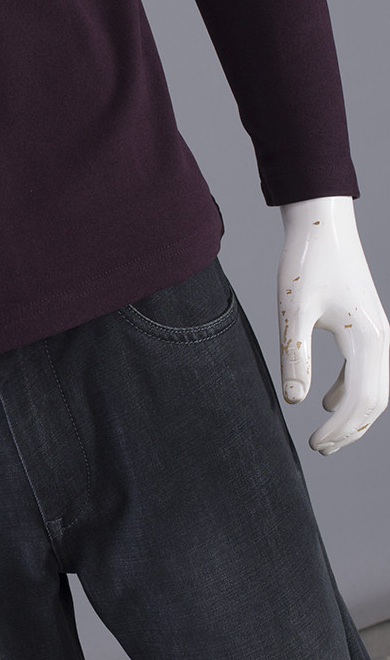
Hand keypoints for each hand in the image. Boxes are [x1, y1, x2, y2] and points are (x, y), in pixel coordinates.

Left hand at [278, 196, 389, 454]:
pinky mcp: (368, 326)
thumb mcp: (293, 311)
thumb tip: (296, 403)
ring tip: (325, 434)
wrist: (322, 225)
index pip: (361, 400)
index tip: (312, 444)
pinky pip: (369, 371)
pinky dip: (352, 392)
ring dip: (354, 414)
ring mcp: (379, 332)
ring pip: (376, 388)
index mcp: (368, 338)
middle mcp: (383, 339)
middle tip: (319, 449)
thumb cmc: (306, 263)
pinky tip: (325, 398)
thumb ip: (295, 357)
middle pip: (376, 401)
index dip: (340, 429)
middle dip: (351, 430)